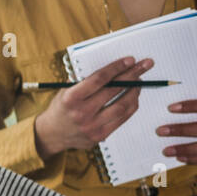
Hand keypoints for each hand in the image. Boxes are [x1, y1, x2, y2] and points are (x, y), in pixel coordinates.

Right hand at [33, 57, 154, 157]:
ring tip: (140, 81)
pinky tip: (133, 97)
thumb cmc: (61, 108)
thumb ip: (84, 81)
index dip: (116, 68)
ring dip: (134, 91)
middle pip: (113, 90)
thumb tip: (111, 69)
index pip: (99, 79)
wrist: (52, 134)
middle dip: (132, 75)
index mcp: (71, 98)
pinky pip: (122, 119)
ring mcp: (92, 126)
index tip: (130, 60)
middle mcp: (81, 112)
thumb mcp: (65, 90)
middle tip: (144, 65)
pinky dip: (130, 106)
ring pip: (122, 106)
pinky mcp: (100, 135)